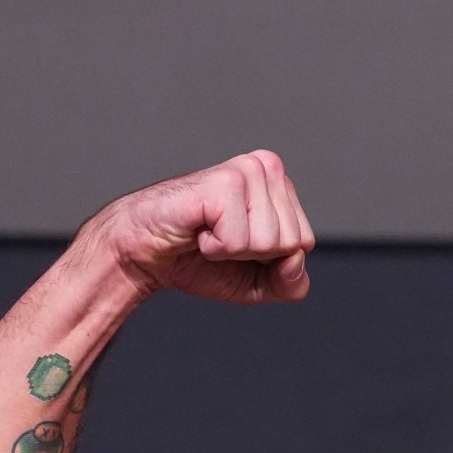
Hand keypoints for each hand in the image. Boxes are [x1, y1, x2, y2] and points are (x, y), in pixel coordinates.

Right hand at [86, 151, 316, 303]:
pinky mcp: (223, 183)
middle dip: (254, 256)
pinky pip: (240, 240)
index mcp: (280, 186)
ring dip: (232, 250)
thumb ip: (292, 284)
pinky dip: (216, 247)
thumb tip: (295, 258)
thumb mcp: (259, 284)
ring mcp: (246, 171)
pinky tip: (199, 230)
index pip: (305, 244)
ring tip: (209, 232)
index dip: (271, 261)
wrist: (147, 255)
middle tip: (221, 238)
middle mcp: (267, 168)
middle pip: (293, 242)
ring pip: (270, 241)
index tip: (238, 246)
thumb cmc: (200, 260)